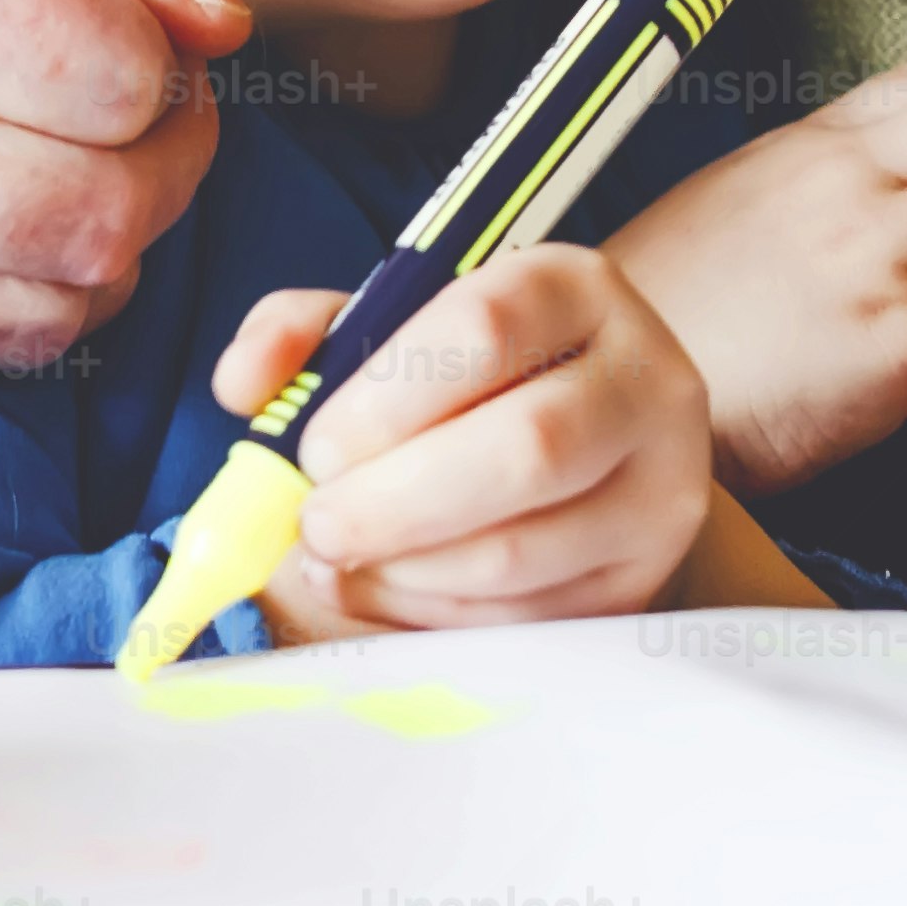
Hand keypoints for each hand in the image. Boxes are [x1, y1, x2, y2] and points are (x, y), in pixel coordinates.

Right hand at [0, 0, 247, 531]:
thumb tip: (221, 23)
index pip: (113, 73)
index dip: (164, 47)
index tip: (128, 9)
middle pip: (101, 216)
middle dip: (168, 159)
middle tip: (131, 96)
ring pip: (50, 317)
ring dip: (109, 243)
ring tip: (63, 152)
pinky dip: (9, 297)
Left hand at [216, 249, 716, 634]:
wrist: (585, 437)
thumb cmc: (466, 380)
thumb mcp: (390, 329)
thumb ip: (303, 335)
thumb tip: (244, 385)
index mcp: (576, 288)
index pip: (483, 328)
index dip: (382, 399)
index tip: (316, 448)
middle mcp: (647, 377)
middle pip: (525, 449)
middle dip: (392, 504)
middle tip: (317, 525)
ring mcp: (662, 483)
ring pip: (520, 550)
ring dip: (402, 571)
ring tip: (344, 557)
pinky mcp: (644, 574)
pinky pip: (525, 617)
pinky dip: (436, 615)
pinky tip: (391, 586)